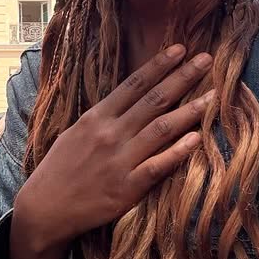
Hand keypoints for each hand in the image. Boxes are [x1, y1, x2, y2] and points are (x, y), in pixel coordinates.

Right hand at [14, 44, 212, 254]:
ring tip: (213, 95)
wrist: (44, 208)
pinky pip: (158, 166)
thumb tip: (129, 101)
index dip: (159, 65)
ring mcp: (120, 161)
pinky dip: (178, 151)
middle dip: (182, 78)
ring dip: (190, 110)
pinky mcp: (127, 189)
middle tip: (206, 60)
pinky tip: (197, 138)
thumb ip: (103, 117)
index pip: (133, 84)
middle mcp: (110, 135)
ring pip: (162, 129)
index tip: (180, 49)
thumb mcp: (75, 133)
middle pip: (154, 100)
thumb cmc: (59, 169)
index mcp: (96, 118)